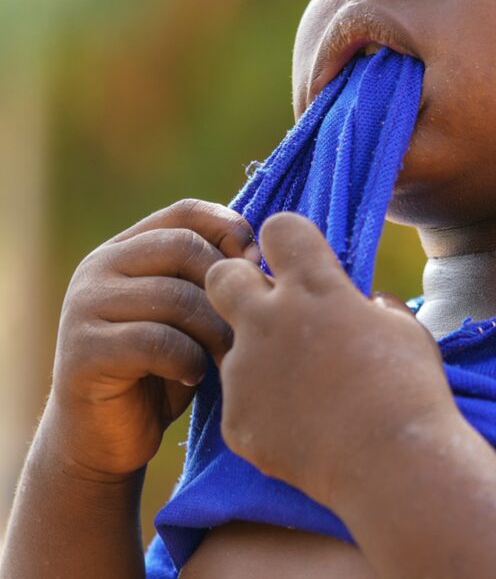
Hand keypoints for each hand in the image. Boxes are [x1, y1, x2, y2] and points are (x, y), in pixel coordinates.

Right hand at [48, 199, 256, 481]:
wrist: (105, 440)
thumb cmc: (163, 369)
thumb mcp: (190, 313)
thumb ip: (210, 277)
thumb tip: (257, 253)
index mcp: (125, 249)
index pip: (185, 211)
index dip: (228, 227)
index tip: (256, 261)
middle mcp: (99, 268)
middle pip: (183, 247)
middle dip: (226, 284)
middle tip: (248, 322)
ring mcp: (85, 307)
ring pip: (174, 295)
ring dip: (214, 328)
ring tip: (228, 355)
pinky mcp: (83, 351)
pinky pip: (155, 340)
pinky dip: (187, 359)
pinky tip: (195, 377)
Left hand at [205, 212, 457, 508]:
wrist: (392, 464)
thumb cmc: (410, 386)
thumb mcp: (403, 327)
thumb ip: (370, 305)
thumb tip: (361, 305)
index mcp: (314, 287)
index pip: (277, 228)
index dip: (287, 240)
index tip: (298, 260)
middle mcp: (268, 320)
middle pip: (220, 275)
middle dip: (238, 283)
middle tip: (270, 309)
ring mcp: (245, 370)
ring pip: (226, 342)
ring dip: (253, 350)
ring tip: (297, 382)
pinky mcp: (235, 418)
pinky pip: (238, 398)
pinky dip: (262, 405)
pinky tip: (298, 424)